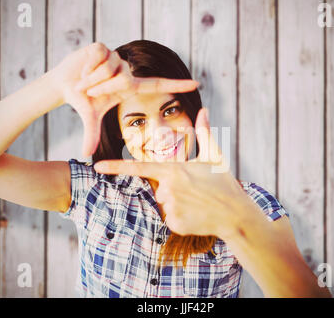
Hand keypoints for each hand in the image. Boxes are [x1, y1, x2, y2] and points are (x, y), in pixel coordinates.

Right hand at [50, 42, 198, 156]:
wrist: (64, 85)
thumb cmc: (82, 101)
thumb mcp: (90, 118)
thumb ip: (92, 136)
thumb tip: (86, 155)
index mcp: (129, 87)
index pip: (158, 85)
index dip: (176, 86)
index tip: (196, 84)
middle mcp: (125, 71)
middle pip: (124, 80)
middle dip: (103, 88)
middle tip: (89, 92)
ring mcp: (115, 57)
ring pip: (110, 68)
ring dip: (92, 79)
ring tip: (85, 80)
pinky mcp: (102, 47)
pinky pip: (98, 57)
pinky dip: (86, 68)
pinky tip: (82, 69)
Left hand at [94, 108, 260, 237]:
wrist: (236, 214)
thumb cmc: (225, 183)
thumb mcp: (215, 157)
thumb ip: (204, 133)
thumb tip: (204, 110)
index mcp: (173, 169)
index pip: (139, 167)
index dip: (116, 167)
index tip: (97, 166)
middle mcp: (168, 187)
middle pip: (159, 189)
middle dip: (173, 190)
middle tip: (195, 191)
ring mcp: (170, 206)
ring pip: (165, 204)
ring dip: (178, 204)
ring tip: (198, 203)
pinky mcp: (174, 223)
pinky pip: (171, 219)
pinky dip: (182, 218)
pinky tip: (196, 215)